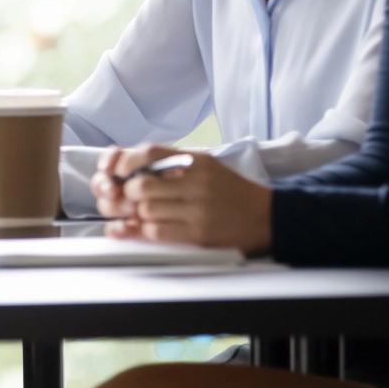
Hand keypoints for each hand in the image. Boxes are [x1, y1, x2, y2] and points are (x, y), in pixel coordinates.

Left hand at [93, 144, 272, 253]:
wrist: (269, 218)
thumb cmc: (232, 192)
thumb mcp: (206, 166)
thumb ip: (171, 163)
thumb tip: (128, 167)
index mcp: (196, 161)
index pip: (148, 152)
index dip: (126, 162)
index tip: (119, 172)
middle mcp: (196, 182)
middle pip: (140, 185)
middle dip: (126, 194)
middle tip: (127, 198)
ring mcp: (198, 209)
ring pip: (145, 210)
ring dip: (136, 214)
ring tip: (139, 214)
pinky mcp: (198, 234)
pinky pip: (157, 231)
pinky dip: (147, 230)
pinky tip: (152, 227)